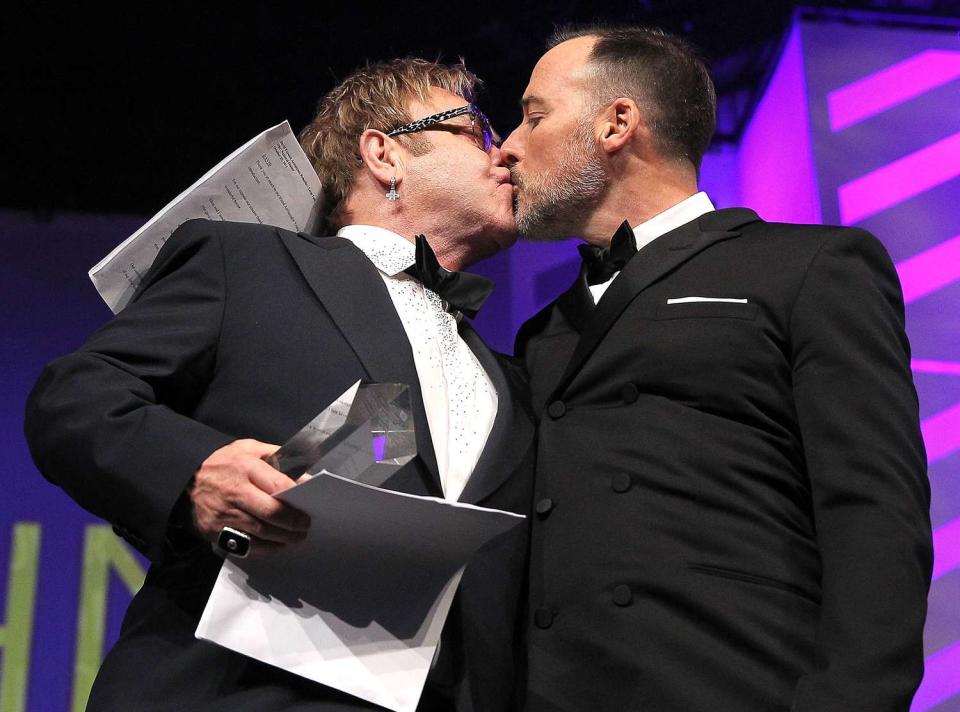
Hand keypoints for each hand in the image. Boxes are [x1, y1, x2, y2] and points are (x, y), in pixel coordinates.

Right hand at [190, 439, 310, 555]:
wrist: (187, 476)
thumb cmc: (226, 462)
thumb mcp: (249, 447)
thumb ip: (277, 456)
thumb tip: (304, 471)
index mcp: (245, 467)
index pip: (277, 485)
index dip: (297, 498)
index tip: (309, 506)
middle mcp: (234, 492)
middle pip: (270, 513)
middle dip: (292, 523)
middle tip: (305, 527)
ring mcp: (223, 513)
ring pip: (260, 532)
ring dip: (282, 538)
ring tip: (296, 537)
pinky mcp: (215, 530)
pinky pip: (245, 544)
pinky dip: (265, 547)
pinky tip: (276, 544)